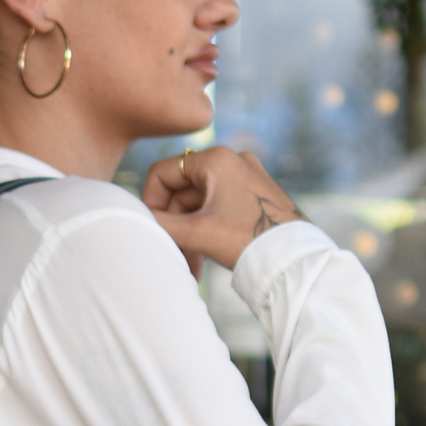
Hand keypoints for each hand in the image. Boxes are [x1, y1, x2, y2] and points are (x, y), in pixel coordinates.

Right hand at [141, 146, 305, 273]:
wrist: (293, 259)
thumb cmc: (246, 240)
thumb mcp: (196, 233)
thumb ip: (160, 224)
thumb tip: (133, 219)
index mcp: (216, 158)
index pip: (163, 173)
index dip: (150, 202)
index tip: (151, 230)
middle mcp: (232, 160)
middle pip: (182, 191)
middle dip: (174, 226)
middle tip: (174, 256)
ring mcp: (246, 177)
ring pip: (200, 204)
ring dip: (189, 234)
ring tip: (191, 266)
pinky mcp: (255, 195)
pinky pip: (218, 208)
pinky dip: (207, 230)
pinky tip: (205, 258)